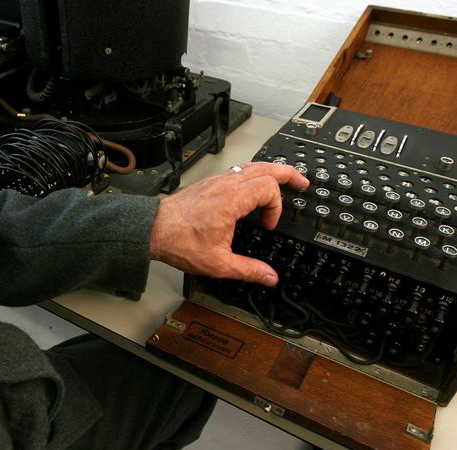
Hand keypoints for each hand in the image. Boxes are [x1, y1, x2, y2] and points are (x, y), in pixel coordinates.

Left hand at [150, 162, 308, 286]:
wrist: (154, 230)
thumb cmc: (180, 242)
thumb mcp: (218, 264)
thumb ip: (248, 270)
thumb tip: (269, 277)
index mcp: (232, 200)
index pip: (269, 189)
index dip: (276, 208)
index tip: (268, 226)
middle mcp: (226, 185)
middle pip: (267, 168)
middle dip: (288, 174)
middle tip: (302, 183)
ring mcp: (217, 181)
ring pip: (252, 165)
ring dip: (271, 171)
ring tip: (285, 179)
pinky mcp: (210, 183)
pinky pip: (239, 170)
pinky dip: (254, 174)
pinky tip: (254, 185)